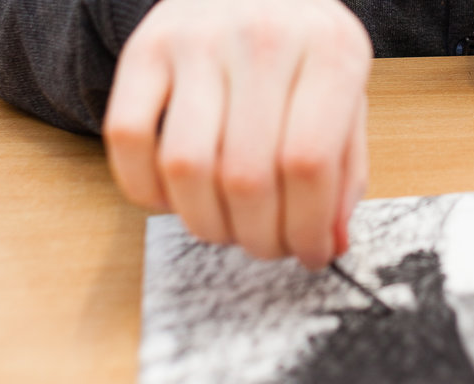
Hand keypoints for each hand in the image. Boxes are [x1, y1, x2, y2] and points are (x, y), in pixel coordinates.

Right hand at [103, 0, 372, 267]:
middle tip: (268, 246)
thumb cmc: (306, 55)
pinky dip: (148, 190)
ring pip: (186, 166)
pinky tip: (177, 198)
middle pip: (247, 176)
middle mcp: (263, 38)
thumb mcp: (348, 101)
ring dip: (207, 223)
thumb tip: (329, 245)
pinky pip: (126, 137)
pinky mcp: (144, 48)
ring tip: (228, 228)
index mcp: (330, 51)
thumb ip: (345, 176)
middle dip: (259, 237)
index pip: (308, 164)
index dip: (306, 228)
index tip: (311, 255)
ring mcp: (196, 39)